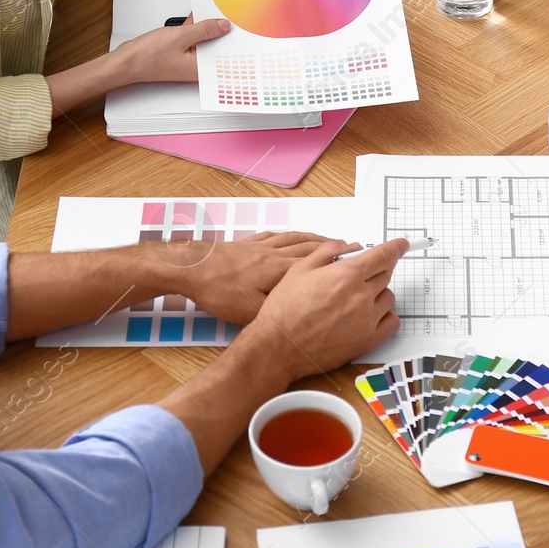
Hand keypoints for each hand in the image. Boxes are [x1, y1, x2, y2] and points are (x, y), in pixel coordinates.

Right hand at [109, 16, 228, 84]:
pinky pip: (191, 41)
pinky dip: (192, 31)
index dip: (230, 38)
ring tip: (206, 13)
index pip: (223, 53)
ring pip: (202, 42)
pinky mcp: (179, 56)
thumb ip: (204, 30)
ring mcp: (187, 62)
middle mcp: (196, 69)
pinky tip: (192, 20)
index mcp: (201, 69)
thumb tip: (222, 26)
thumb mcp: (181, 36)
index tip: (236, 23)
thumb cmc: (147, 58)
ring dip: (202, 28)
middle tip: (222, 14)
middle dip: (218, 30)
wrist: (126, 62)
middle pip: (214, 46)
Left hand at [162, 231, 338, 322]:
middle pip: (310, 246)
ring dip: (315, 238)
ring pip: (295, 238)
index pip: (318, 262)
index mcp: (279, 270)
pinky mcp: (246, 244)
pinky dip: (290, 235)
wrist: (190, 267)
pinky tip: (292, 236)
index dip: (339, 258)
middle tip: (352, 245)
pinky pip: (275, 236)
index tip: (358, 255)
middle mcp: (274, 253)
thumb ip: (279, 310)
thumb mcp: (251, 311)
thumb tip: (304, 312)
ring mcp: (260, 246)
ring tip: (330, 239)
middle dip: (334, 246)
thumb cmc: (219, 290)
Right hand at [245, 238, 408, 379]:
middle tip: (363, 273)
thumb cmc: (284, 310)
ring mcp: (367, 319)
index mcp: (347, 274)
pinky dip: (385, 315)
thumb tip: (342, 245)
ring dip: (379, 292)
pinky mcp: (367, 340)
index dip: (395, 248)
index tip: (402, 245)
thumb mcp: (299, 270)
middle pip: (386, 274)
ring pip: (388, 298)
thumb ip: (325, 252)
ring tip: (358, 296)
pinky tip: (370, 315)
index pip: (383, 255)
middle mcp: (361, 296)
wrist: (279, 346)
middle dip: (379, 269)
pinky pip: (391, 322)